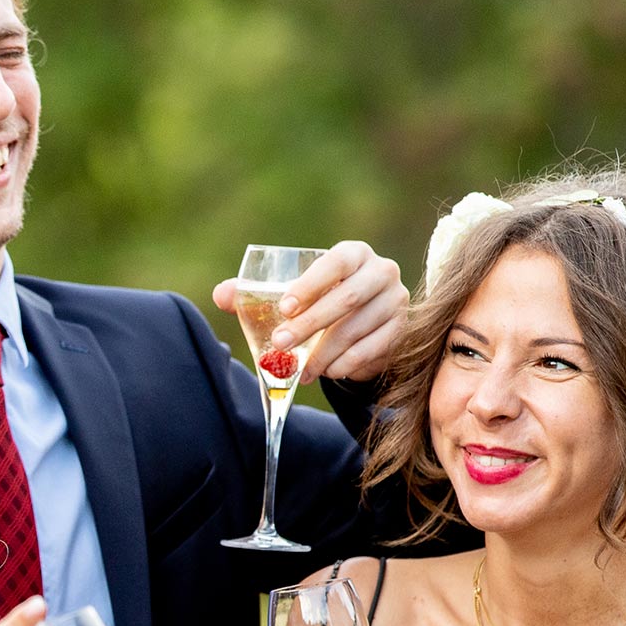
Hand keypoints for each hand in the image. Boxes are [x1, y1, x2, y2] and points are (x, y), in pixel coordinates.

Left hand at [212, 240, 406, 381]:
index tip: (284, 308)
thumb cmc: (318, 301)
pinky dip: (348, 363)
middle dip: (310, 325)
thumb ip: (254, 293)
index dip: (311, 284)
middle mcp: (381, 271)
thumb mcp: (290, 294)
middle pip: (347, 298)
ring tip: (300, 370)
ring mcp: (396, 301)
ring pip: (358, 328)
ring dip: (325, 353)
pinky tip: (328, 372)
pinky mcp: (403, 330)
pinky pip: (375, 349)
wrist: (362, 323)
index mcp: (353, 254)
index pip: (336, 262)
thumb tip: (222, 295)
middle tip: (281, 345)